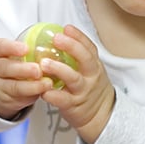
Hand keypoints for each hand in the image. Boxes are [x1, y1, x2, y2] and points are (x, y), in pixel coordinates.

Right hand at [0, 37, 53, 119]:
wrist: (1, 89)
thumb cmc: (15, 65)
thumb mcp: (17, 54)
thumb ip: (33, 47)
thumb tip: (63, 35)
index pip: (1, 47)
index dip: (12, 47)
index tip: (26, 48)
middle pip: (5, 68)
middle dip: (22, 69)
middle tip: (37, 69)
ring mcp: (0, 86)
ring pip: (13, 86)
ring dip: (31, 85)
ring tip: (47, 83)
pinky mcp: (8, 100)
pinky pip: (21, 98)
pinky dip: (34, 94)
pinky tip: (45, 91)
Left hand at [38, 25, 115, 143]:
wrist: (101, 116)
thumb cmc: (90, 89)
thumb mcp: (90, 71)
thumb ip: (78, 57)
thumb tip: (60, 37)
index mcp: (93, 66)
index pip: (88, 47)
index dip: (78, 37)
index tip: (66, 28)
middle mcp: (90, 76)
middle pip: (85, 59)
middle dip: (71, 47)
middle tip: (56, 38)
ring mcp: (83, 91)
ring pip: (73, 78)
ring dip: (59, 69)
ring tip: (44, 63)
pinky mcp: (74, 105)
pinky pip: (63, 100)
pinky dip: (53, 95)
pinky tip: (43, 90)